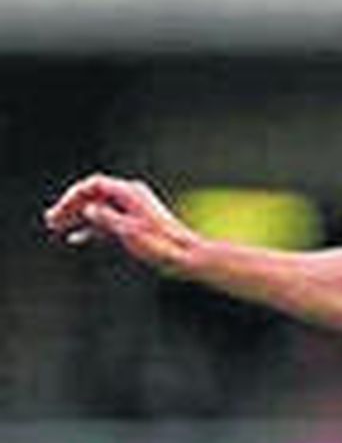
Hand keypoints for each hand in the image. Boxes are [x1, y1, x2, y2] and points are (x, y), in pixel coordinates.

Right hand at [43, 174, 198, 276]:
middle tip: (51, 220)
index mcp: (130, 193)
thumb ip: (106, 218)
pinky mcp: (136, 224)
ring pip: (99, 210)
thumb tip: (89, 209)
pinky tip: (77, 238)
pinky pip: (108, 222)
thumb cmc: (163, 245)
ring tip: (58, 228)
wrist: (189, 257)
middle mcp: (132, 197)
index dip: (73, 196)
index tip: (60, 211)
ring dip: (78, 218)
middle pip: (93, 196)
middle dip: (71, 208)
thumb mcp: (130, 231)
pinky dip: (92, 229)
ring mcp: (134, 210)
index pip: (93, 185)